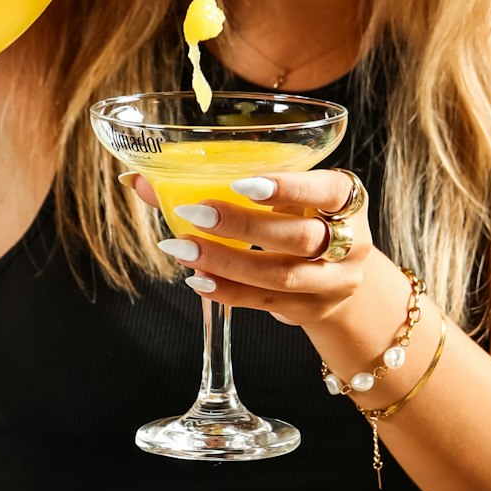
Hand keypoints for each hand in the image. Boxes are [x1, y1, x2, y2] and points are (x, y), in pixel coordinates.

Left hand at [127, 168, 372, 327]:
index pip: (327, 190)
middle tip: (194, 212)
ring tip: (182, 248)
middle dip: (244, 226)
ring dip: (227, 262)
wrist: (342, 278)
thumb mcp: (282, 196)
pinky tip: (198, 279)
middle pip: (301, 238)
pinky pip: (267, 303)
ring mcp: (333, 281)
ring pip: (281, 275)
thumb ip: (223, 182)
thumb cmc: (301, 219)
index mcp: (347, 200)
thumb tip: (139, 180)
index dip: (289, 188)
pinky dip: (229, 291)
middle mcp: (350, 242)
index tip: (242, 182)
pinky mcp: (310, 310)